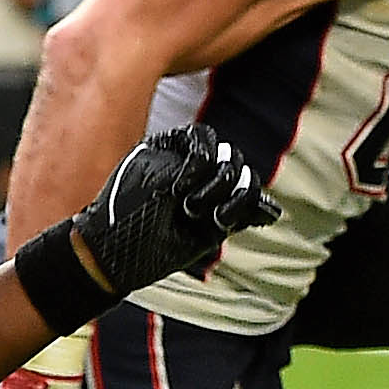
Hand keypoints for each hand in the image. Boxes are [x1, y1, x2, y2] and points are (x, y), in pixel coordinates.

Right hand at [56, 125, 280, 300]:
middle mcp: (195, 173)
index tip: (228, 221)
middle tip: (211, 218)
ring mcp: (178, 159)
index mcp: (207, 194)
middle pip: (237, 163)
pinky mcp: (161, 147)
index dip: (246, 198)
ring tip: (191, 206)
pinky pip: (200, 139)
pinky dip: (199, 163)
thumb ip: (235, 215)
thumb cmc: (154, 250)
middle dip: (234, 193)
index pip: (242, 182)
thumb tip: (272, 209)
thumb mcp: (205, 236)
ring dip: (218, 182)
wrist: (116, 249)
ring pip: (224, 151)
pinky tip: (179, 189)